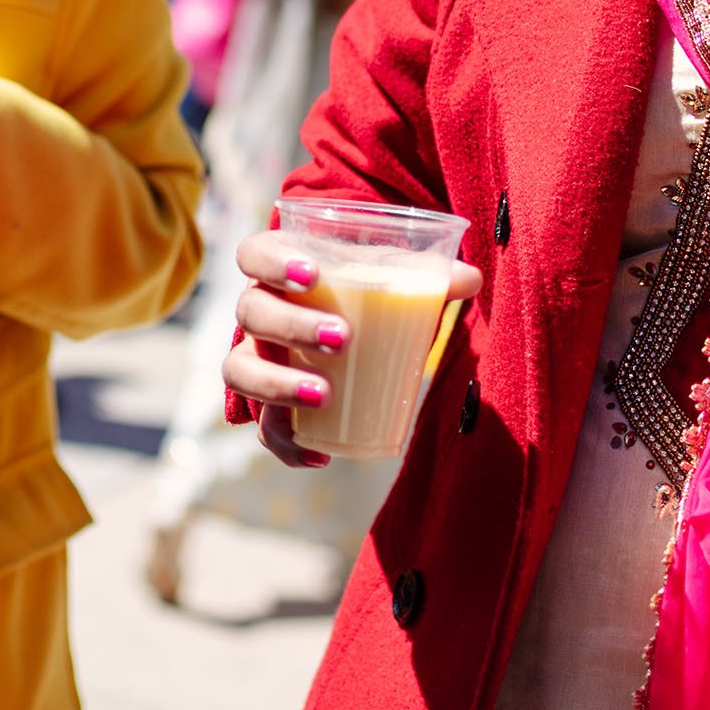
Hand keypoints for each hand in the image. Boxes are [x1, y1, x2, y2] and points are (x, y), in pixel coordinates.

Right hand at [223, 227, 482, 468]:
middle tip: (342, 339)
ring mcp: (255, 357)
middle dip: (291, 325)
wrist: (343, 328)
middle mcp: (257, 310)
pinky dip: (287, 444)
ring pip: (240, 371)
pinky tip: (318, 457)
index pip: (253, 253)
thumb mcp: (390, 280)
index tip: (314, 276)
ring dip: (276, 385)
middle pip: (251, 312)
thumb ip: (429, 275)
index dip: (273, 261)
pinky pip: (263, 427)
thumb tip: (470, 278)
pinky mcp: (266, 402)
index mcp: (277, 268)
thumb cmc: (363, 294)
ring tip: (323, 395)